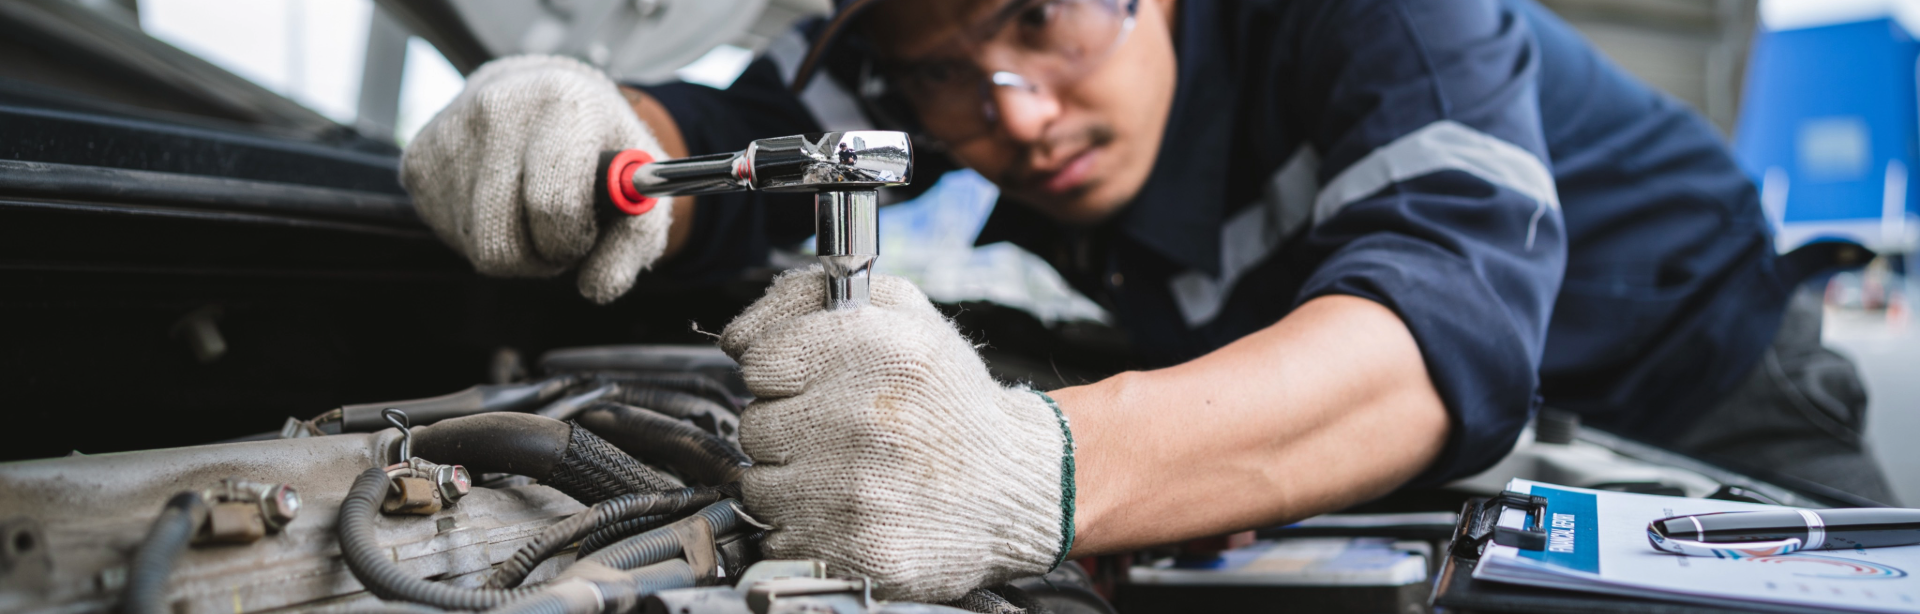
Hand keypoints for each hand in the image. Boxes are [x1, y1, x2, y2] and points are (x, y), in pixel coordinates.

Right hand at [401, 55, 671, 303]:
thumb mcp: (638, 187)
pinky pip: (448, 234)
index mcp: (564, 103)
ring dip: (511, 249)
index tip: (583, 234)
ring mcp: (450, 132)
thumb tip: (598, 288)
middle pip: (503, 238)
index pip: (553, 205)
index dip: (571, 240)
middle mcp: (500, 107)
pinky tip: (501, 205)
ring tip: (532, 216)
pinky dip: (479, 236)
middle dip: (539, 256)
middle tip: (558, 237)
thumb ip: (634, 243)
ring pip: (475, 244)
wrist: (540, 93)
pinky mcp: (418, 159)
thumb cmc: (595, 147)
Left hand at [719, 268, 1075, 601]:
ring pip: (759, 485)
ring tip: (847, 472)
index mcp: (876, 349)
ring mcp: (856, 491)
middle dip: (789, 428)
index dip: (780, 374)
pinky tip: (850, 510)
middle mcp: (863, 418)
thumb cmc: (951, 401)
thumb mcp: (904, 314)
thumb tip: (738, 333)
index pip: (758, 361)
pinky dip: (803, 527)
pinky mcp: (855, 549)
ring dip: (792, 481)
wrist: (1016, 486)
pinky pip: (778, 536)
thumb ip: (813, 297)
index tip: (810, 385)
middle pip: (754, 426)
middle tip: (839, 432)